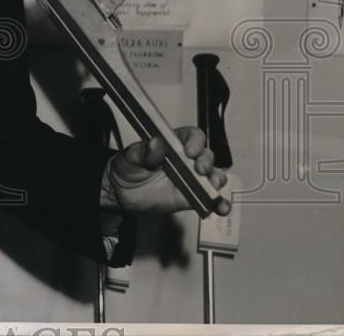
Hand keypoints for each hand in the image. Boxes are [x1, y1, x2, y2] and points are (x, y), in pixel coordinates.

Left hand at [102, 127, 230, 216]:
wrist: (121, 192)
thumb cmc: (127, 167)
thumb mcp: (130, 156)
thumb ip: (143, 151)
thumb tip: (155, 144)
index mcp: (172, 143)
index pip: (192, 136)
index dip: (195, 141)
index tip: (190, 150)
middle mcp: (185, 159)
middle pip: (206, 155)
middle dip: (206, 161)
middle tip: (199, 168)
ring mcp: (190, 178)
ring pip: (213, 176)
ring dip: (216, 180)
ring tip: (210, 186)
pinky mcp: (191, 197)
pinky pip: (209, 199)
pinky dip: (219, 203)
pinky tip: (221, 206)